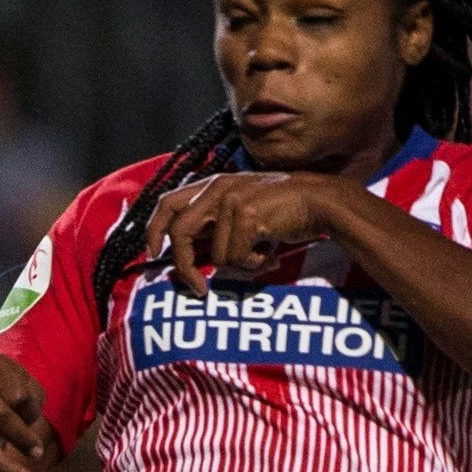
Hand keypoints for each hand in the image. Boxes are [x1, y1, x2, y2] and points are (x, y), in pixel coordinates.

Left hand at [141, 172, 349, 294]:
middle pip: (180, 231)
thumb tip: (186, 257)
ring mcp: (231, 200)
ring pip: (216, 254)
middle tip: (197, 286)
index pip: (168, 202)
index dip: (153, 229)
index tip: (152, 253)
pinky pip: (237, 257)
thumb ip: (214, 226)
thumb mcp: (242, 210)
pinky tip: (270, 254)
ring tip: (260, 256)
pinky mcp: (246, 215)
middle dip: (183, 264)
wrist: (319, 201)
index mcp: (212, 184)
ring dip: (239, 265)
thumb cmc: (283, 211)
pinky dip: (254, 264)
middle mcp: (217, 188)